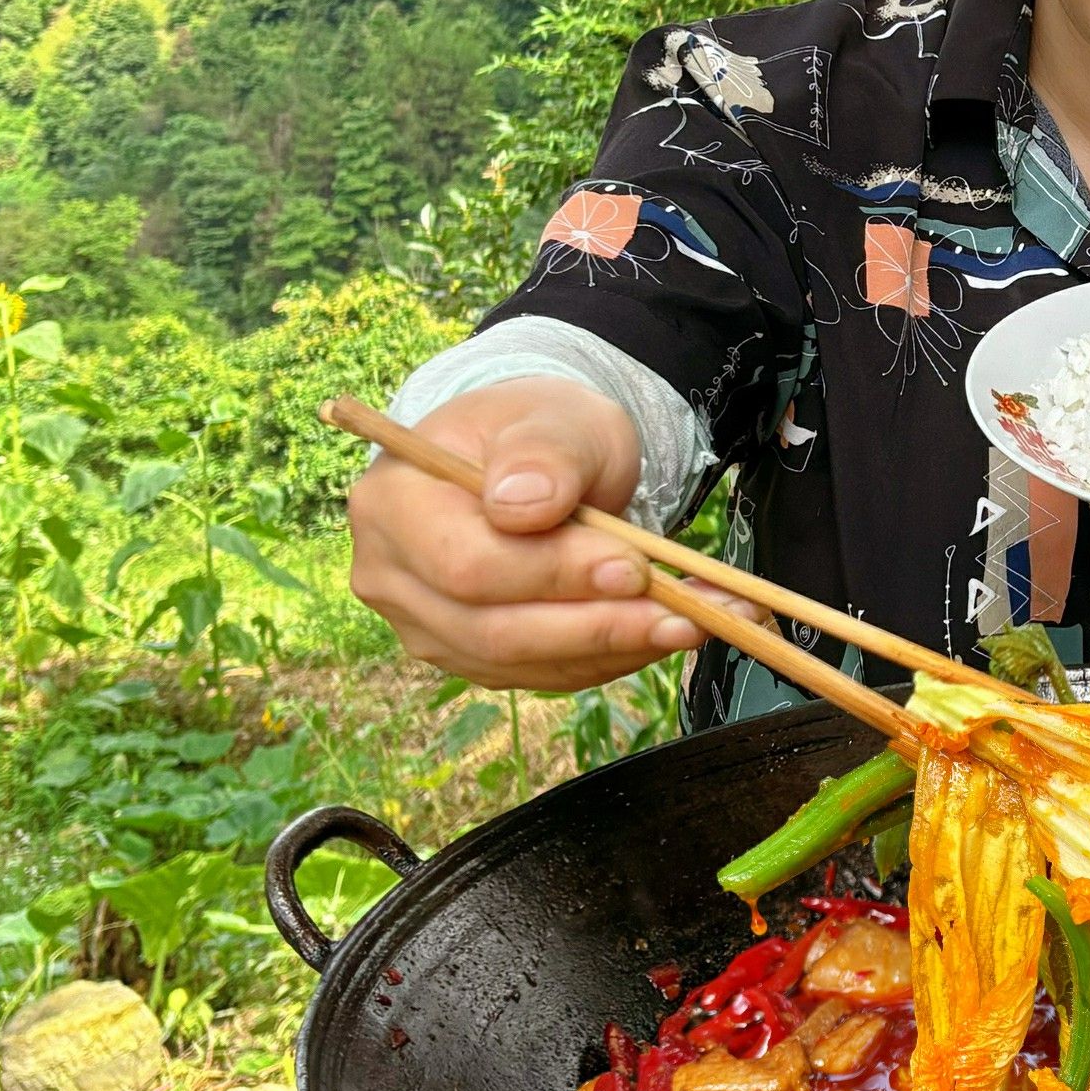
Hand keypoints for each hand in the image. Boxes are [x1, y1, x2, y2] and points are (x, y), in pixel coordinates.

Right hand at [345, 377, 700, 691]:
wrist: (532, 460)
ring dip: (616, 648)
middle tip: (686, 611)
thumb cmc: (537, 430)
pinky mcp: (470, 657)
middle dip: (597, 624)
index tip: (634, 566)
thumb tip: (524, 506)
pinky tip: (662, 632)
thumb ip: (543, 453)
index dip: (552, 574)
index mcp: (392, 501)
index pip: (467, 564)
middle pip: (491, 630)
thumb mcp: (553, 416)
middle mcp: (391, 575)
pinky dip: (609, 658)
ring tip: (698, 620)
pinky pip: (543, 674)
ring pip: (522, 662)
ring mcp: (426, 625)